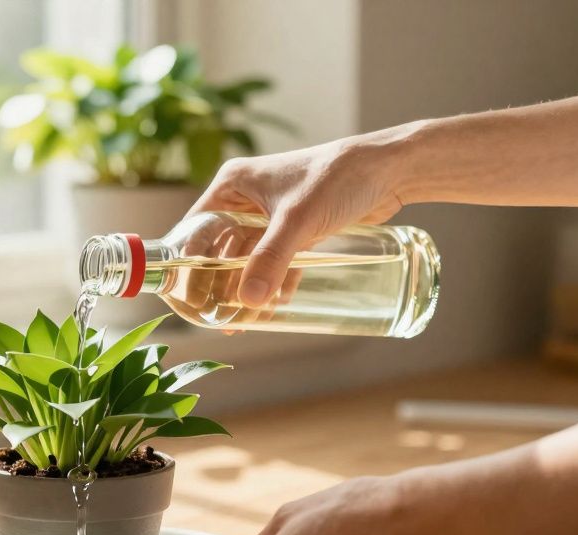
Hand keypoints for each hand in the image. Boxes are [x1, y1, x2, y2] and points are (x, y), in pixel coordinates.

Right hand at [191, 132, 410, 307]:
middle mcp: (248, 197)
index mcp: (234, 184)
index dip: (188, 262)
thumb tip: (249, 302)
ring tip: (245, 322)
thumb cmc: (338, 177)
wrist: (389, 169)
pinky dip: (273, 282)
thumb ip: (272, 259)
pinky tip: (272, 308)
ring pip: (249, 258)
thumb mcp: (297, 220)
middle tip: (218, 317)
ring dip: (247, 288)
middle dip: (220, 283)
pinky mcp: (298, 227)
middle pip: (221, 248)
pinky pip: (277, 260)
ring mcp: (272, 214)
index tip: (188, 296)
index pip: (196, 227)